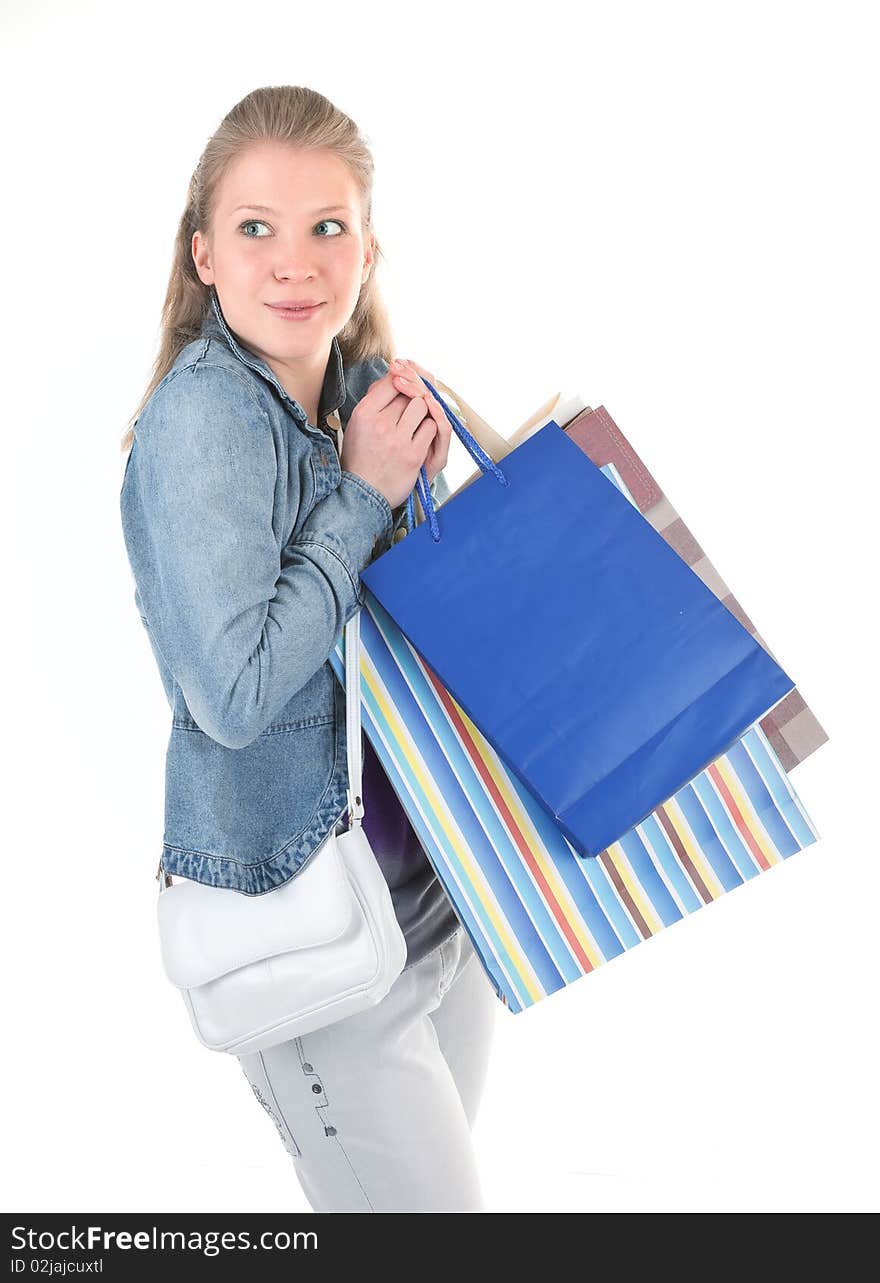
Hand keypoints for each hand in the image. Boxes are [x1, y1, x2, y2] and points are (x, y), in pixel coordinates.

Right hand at [341, 367, 442, 509]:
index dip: (401, 382)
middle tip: (408, 411)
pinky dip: (429, 429)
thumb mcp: (358, 423)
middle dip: (412, 399)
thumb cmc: (361, 456)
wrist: (362, 493)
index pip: (390, 381)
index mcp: (363, 413)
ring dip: (423, 413)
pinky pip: (431, 427)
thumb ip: (375, 400)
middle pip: (408, 393)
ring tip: (414, 424)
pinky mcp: (413, 454)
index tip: (402, 390)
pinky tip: (420, 437)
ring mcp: (398, 439)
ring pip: (423, 406)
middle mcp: (379, 424)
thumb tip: (395, 374)